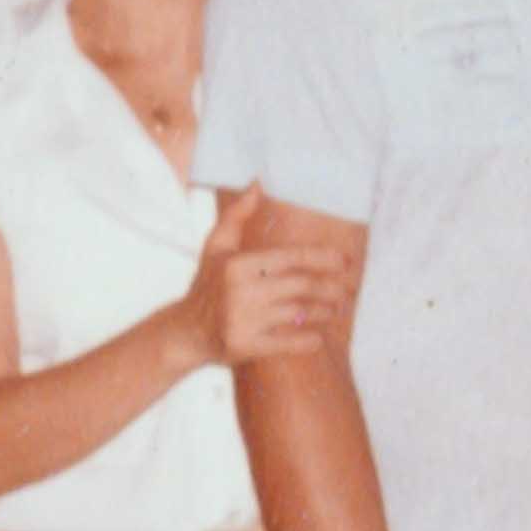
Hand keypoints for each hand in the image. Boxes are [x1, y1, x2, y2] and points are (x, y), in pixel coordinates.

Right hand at [180, 190, 357, 366]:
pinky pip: (286, 343)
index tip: (344, 262)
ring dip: (323, 312)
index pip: (289, 258)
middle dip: (329, 288)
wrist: (185, 332)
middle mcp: (241, 291)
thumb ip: (237, 215)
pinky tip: (318, 337)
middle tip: (346, 290)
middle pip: (300, 286)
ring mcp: (243, 320)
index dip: (321, 258)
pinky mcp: (245, 346)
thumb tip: (257, 184)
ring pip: (297, 314)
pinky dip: (306, 341)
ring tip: (336, 310)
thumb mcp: (215, 247)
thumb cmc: (206, 285)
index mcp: (238, 264)